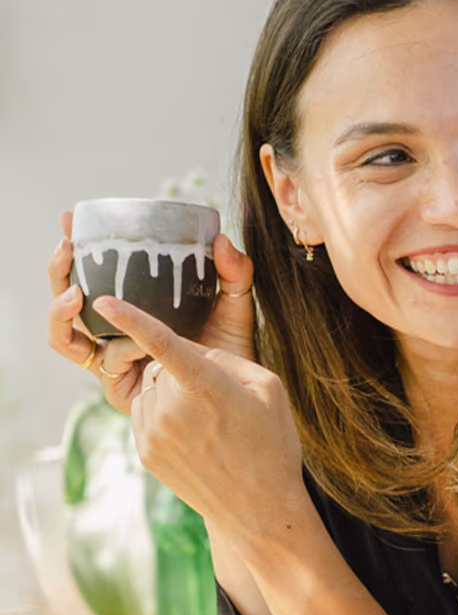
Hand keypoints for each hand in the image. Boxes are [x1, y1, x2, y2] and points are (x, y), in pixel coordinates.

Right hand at [47, 210, 255, 411]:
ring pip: (65, 333)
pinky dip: (115, 349)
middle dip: (58, 272)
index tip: (70, 218)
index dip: (74, 248)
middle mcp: (113, 331)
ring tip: (76, 294)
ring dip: (61, 310)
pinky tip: (133, 342)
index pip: (92, 273)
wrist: (242, 396)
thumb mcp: (234, 305)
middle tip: (67, 246)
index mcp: (131, 307)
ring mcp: (112, 358)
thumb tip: (223, 240)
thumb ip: (233, 273)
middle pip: (66, 300)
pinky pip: (104, 362)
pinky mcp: (118, 386)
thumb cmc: (232, 351)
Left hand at [89, 294, 306, 547]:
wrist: (259, 509)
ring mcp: (153, 433)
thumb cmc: (272, 444)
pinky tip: (195, 436)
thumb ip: (226, 359)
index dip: (131, 317)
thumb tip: (191, 352)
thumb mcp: (269, 388)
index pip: (161, 342)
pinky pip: (145, 413)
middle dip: (182, 370)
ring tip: (208, 422)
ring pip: (150, 388)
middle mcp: (171, 408)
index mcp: (206, 386)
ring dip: (170, 392)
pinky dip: (164, 414)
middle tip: (219, 398)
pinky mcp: (145, 452)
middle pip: (161, 365)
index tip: (104, 300)